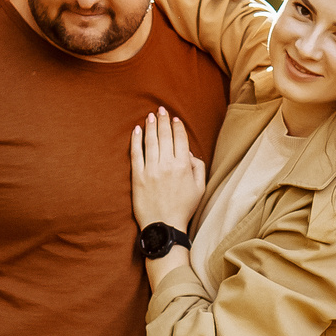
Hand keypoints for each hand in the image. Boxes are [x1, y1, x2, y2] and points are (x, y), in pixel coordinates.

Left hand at [130, 108, 207, 231]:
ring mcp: (151, 170)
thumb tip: (191, 153)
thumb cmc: (184, 208)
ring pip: (150, 141)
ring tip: (150, 116)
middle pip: (164, 136)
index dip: (177, 126)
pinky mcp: (137, 177)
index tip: (174, 118)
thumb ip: (198, 168)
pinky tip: (136, 130)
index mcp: (183, 166)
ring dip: (150, 126)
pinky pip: (136, 154)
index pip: (180, 139)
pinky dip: (136, 140)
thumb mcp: (200, 188)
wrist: (164, 226)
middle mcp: (167, 164)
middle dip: (163, 120)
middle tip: (161, 109)